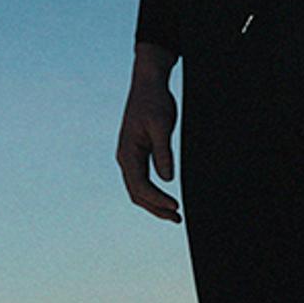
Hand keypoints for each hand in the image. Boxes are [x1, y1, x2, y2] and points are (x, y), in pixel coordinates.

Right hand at [117, 43, 181, 222]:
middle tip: (178, 218)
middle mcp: (125, 158)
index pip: (140, 185)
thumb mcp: (161, 125)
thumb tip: (167, 179)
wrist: (148, 84)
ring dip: (155, 204)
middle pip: (137, 193)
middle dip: (156, 208)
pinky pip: (142, 181)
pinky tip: (167, 199)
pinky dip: (154, 194)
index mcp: (128, 152)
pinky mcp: (137, 155)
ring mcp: (129, 158)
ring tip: (175, 215)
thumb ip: (163, 152)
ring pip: (138, 190)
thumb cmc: (155, 101)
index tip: (176, 207)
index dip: (157, 199)